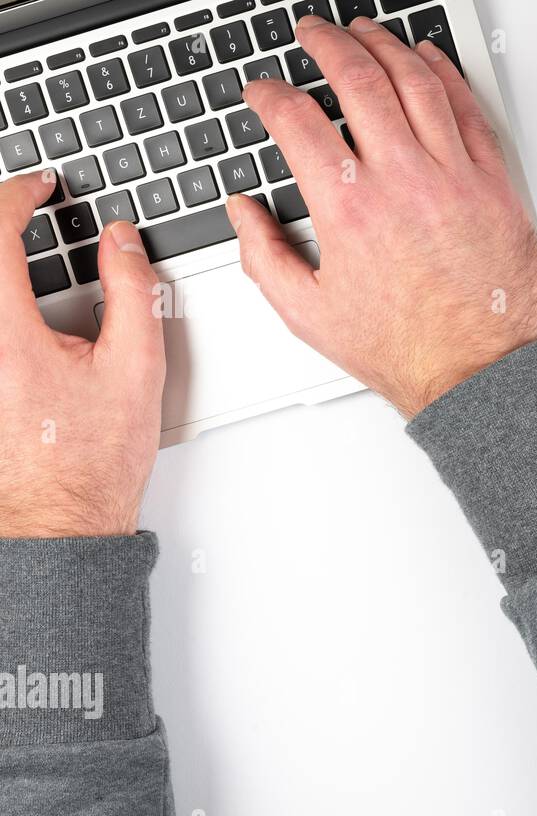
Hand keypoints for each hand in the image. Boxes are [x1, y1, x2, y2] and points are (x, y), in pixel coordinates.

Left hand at [0, 174, 164, 538]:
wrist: (58, 520)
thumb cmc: (90, 462)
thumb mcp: (134, 368)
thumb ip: (132, 293)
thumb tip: (122, 243)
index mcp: (4, 333)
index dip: (18, 196)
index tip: (39, 186)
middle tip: (24, 211)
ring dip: (0, 270)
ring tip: (22, 257)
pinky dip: (3, 306)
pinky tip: (21, 312)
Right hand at [228, 15, 536, 419]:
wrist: (478, 373)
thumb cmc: (406, 350)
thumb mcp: (309, 313)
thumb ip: (263, 255)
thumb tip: (242, 212)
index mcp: (348, 209)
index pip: (296, 120)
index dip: (270, 96)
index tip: (263, 92)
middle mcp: (402, 182)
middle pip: (359, 80)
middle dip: (326, 44)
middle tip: (312, 34)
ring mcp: (454, 178)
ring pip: (417, 83)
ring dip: (385, 46)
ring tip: (365, 32)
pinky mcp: (495, 186)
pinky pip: (469, 113)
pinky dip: (445, 76)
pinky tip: (429, 61)